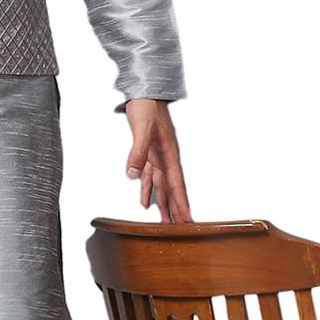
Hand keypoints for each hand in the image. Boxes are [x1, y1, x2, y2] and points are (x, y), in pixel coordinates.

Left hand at [123, 99, 192, 222]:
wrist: (144, 92)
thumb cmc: (146, 106)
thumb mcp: (141, 128)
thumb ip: (137, 152)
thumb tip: (131, 175)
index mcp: (169, 153)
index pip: (177, 183)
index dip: (182, 202)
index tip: (187, 219)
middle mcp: (166, 157)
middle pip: (172, 188)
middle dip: (176, 208)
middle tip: (181, 228)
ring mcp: (158, 155)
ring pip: (161, 184)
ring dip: (163, 202)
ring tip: (165, 221)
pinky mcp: (148, 152)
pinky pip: (149, 175)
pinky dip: (146, 188)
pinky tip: (144, 200)